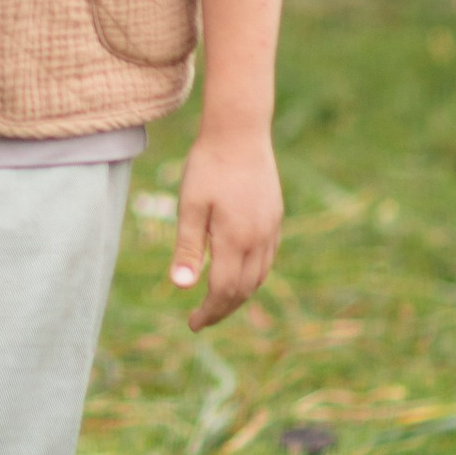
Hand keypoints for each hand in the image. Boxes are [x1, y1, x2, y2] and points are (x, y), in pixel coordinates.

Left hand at [171, 123, 282, 330]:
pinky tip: (238, 272)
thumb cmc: (208, 166)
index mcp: (236, 239)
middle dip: (222, 309)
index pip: (223, 290)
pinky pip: (267, 258)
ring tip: (217, 302)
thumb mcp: (190, 206)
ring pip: (259, 276)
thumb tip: (180, 288)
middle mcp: (259, 239)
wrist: (240, 130)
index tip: (192, 324)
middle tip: (201, 320)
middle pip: (244, 289)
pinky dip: (252, 275)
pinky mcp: (275, 217)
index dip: (208, 312)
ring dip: (239, 295)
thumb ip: (187, 248)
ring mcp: (271, 228)